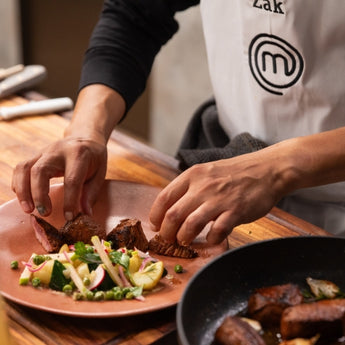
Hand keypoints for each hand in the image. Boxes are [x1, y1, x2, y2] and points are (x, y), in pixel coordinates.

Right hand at [12, 136, 106, 219]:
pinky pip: (20, 168)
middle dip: (39, 194)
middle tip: (45, 213)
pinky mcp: (35, 156)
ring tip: (29, 210)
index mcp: (79, 154)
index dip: (70, 200)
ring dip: (23, 191)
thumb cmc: (94, 158)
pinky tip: (24, 199)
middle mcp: (58, 151)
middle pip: (40, 170)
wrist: (85, 138)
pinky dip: (18, 184)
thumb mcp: (100, 174)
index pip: (72, 179)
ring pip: (24, 168)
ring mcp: (44, 151)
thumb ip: (91, 193)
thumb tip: (85, 214)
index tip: (69, 217)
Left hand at [149, 149, 286, 244]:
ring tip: (185, 241)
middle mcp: (203, 186)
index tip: (156, 226)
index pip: (164, 198)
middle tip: (168, 239)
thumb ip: (190, 187)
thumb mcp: (207, 172)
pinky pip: (218, 231)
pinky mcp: (236, 211)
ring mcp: (219, 199)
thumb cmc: (235, 173)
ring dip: (184, 237)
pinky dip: (211, 239)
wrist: (267, 169)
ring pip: (190, 224)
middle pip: (173, 215)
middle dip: (166, 232)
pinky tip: (211, 239)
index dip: (155, 215)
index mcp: (193, 175)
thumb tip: (172, 207)